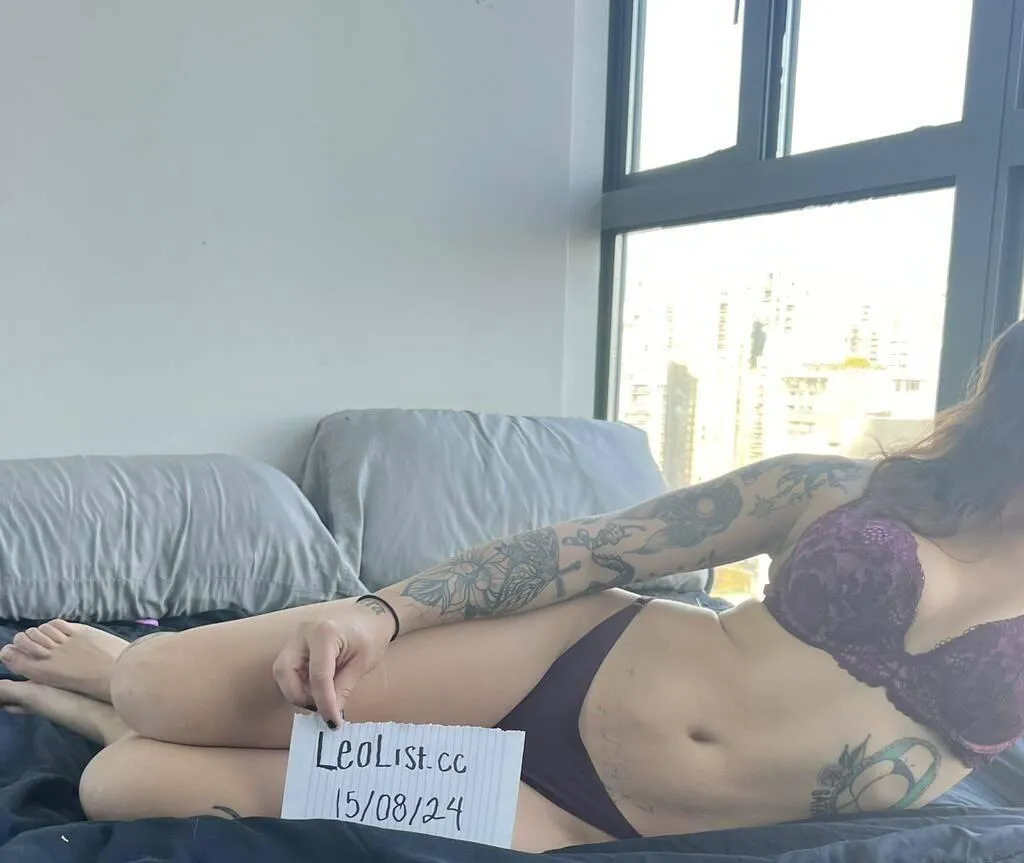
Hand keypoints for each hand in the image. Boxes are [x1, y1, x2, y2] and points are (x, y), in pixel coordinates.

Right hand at [272, 599, 395, 726]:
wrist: (371, 615)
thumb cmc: (371, 636)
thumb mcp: (361, 664)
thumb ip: (343, 690)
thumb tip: (330, 716)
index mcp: (324, 633)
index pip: (318, 675)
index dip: (324, 703)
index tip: (333, 722)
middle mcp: (303, 632)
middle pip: (284, 672)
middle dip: (299, 696)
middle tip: (320, 708)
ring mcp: (296, 636)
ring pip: (282, 672)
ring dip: (297, 691)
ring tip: (321, 697)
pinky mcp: (296, 644)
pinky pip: (288, 668)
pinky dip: (299, 683)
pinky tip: (316, 688)